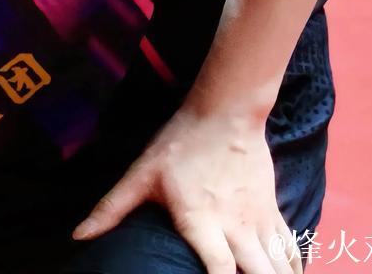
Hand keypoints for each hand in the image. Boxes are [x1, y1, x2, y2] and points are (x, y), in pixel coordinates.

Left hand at [70, 103, 304, 273]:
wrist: (224, 113)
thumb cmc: (179, 144)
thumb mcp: (140, 175)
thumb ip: (111, 209)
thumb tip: (78, 236)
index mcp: (200, 220)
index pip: (218, 270)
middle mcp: (234, 226)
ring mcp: (258, 220)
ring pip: (280, 265)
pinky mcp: (273, 210)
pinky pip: (290, 247)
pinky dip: (293, 267)